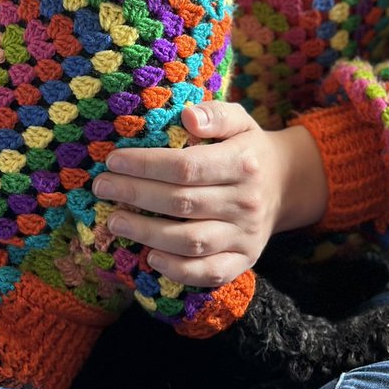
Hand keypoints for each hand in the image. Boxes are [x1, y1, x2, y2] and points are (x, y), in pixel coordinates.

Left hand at [91, 101, 327, 287]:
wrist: (286, 184)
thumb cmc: (247, 148)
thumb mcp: (239, 120)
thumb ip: (215, 114)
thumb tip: (187, 116)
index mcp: (243, 163)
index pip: (187, 166)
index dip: (146, 165)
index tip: (114, 161)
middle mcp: (246, 202)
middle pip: (182, 203)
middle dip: (135, 195)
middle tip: (102, 187)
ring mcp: (246, 236)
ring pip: (191, 242)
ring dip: (147, 234)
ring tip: (115, 220)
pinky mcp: (243, 261)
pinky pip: (209, 274)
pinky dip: (178, 270)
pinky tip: (150, 257)